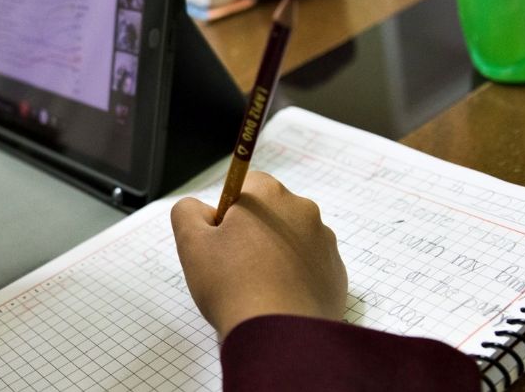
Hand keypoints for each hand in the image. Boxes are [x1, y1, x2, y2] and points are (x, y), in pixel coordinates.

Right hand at [171, 171, 346, 339]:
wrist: (279, 337)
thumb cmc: (232, 286)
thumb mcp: (191, 242)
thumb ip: (187, 211)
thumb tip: (200, 209)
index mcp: (269, 195)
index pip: (244, 186)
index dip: (227, 212)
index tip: (219, 240)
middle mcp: (303, 211)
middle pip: (269, 213)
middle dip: (251, 233)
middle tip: (232, 267)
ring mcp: (325, 243)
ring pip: (289, 240)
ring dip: (273, 255)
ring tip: (255, 288)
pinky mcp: (336, 274)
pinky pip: (308, 267)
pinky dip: (293, 278)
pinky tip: (276, 300)